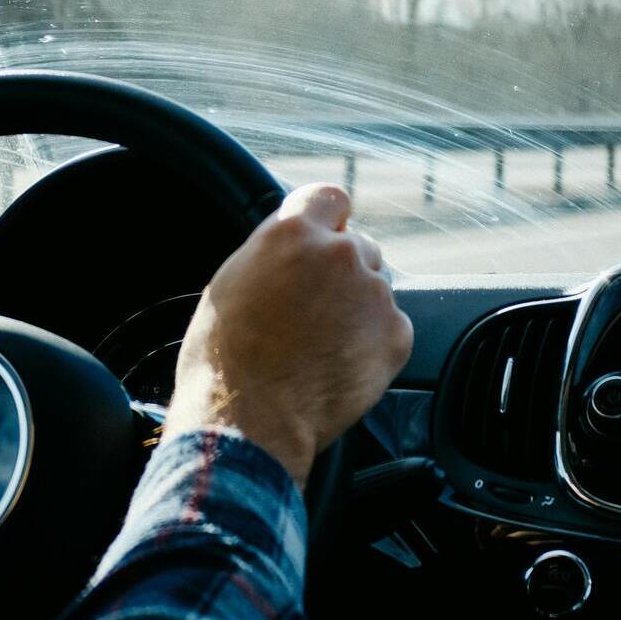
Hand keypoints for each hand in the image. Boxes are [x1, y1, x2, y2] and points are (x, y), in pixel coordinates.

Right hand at [165, 184, 413, 486]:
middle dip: (341, 273)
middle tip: (313, 311)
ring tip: (320, 346)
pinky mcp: (395, 336)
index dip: (327, 221)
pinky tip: (338, 365)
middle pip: (358, 247)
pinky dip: (373, 344)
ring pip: (376, 289)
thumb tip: (291, 245)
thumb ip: (271, 251)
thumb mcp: (230, 283)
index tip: (324, 238)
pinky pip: (392, 328)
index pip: (331, 198)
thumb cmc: (225, 361)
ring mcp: (373, 295)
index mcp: (293, 233)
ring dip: (358, 309)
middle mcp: (340, 254)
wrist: (248, 421)